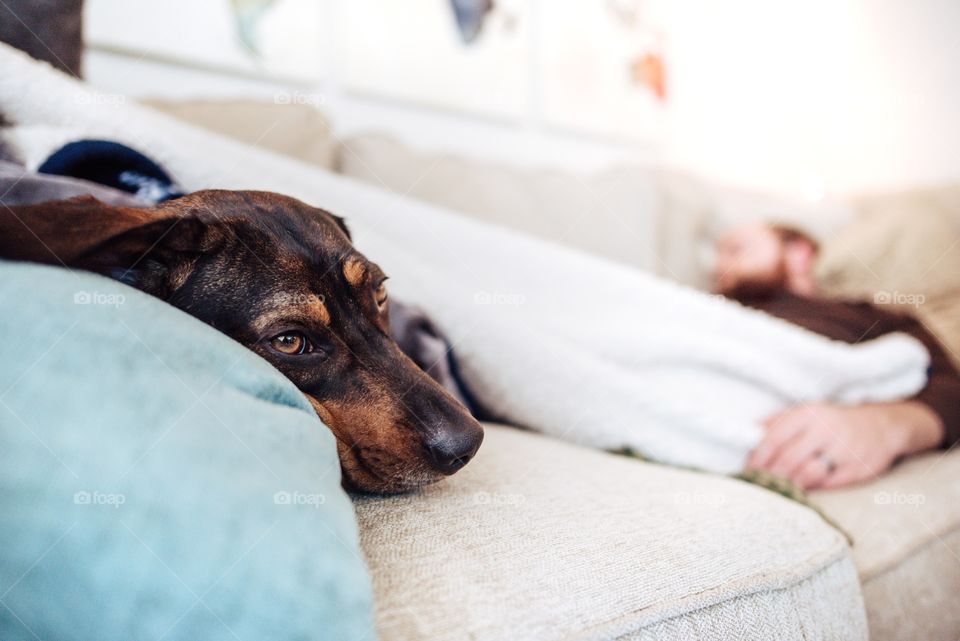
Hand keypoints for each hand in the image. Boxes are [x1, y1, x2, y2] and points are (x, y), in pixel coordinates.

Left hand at [746, 402, 943, 490]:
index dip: (758, 457)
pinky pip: (828, 485)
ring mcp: (844, 451)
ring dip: (790, 484)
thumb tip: (749, 434)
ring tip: (781, 487)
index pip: (775, 437)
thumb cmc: (833, 421)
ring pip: (807, 473)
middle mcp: (826, 430)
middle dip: (771, 474)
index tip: (748, 469)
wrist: (882, 426)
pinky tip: (803, 489)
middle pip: (788, 458)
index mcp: (809, 414)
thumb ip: (777, 422)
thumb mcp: (807, 413)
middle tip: (761, 484)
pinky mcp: (857, 470)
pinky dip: (813, 489)